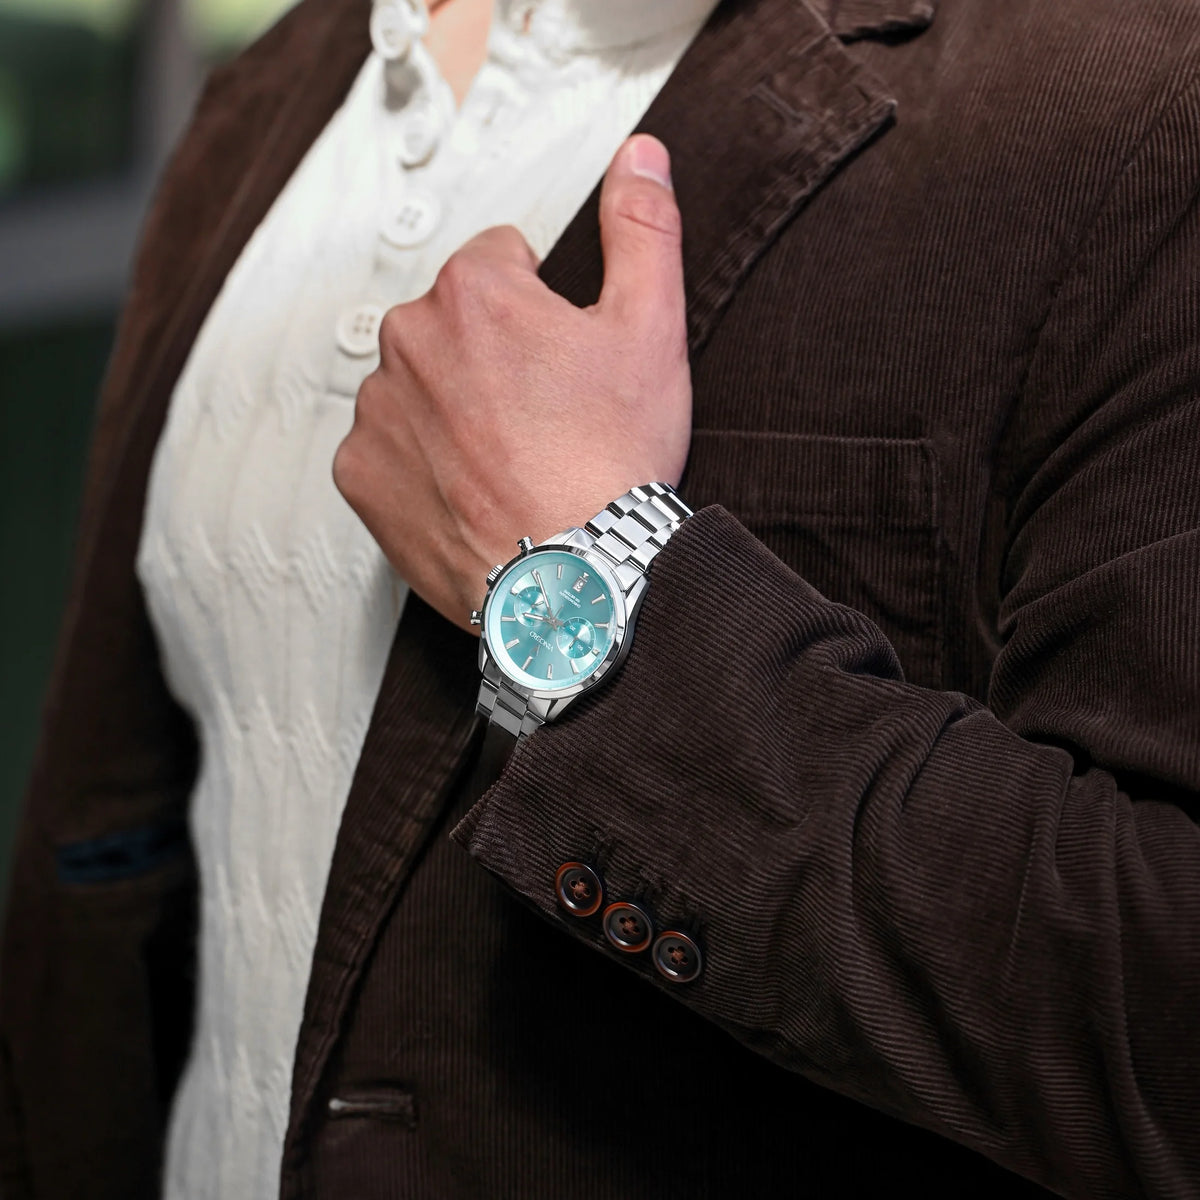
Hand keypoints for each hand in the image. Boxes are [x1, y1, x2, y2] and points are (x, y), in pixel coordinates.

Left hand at [332, 134, 690, 632]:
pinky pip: (384, 450)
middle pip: (451, 324)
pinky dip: (418, 465)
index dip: (541, 307)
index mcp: (473, 289)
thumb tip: (640, 155)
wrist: (574, 577)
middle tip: (543, 418)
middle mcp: (407, 338)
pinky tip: (469, 493)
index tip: (564, 362)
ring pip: (416, 386)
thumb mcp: (652, 331)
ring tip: (508, 461)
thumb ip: (642, 229)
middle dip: (491, 356)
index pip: (499, 259)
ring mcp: (377, 411)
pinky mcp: (360, 476)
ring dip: (451, 409)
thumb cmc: (612, 459)